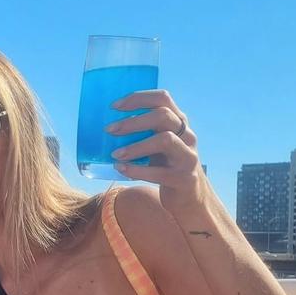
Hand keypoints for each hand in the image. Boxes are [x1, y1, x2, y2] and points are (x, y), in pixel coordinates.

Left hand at [107, 90, 207, 217]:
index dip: (138, 98)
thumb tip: (107, 127)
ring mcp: (187, 156)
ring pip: (165, 140)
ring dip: (136, 146)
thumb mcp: (157, 145)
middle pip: (163, 116)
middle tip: (109, 130)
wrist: (188, 196)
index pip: (163, 98)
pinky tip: (120, 168)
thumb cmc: (166, 166)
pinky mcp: (183, 179)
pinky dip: (136, 170)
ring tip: (115, 154)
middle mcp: (187, 135)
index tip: (114, 106)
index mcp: (179, 122)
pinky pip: (159, 172)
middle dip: (133, 121)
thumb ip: (142, 133)